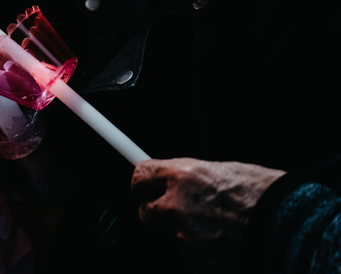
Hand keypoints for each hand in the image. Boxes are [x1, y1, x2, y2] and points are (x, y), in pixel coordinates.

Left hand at [132, 158, 284, 270]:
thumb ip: (192, 177)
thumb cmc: (265, 195)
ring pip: (171, 235)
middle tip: (181, 212)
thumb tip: (174, 179)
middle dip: (160, 212)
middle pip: (146, 211)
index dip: (144, 184)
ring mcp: (185, 236)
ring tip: (218, 228)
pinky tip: (224, 243)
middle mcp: (178, 205)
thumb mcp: (224, 170)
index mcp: (183, 176)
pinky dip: (203, 252)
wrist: (291, 228)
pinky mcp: (195, 261)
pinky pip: (190, 255)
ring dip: (187, 233)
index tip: (145, 187)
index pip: (140, 176)